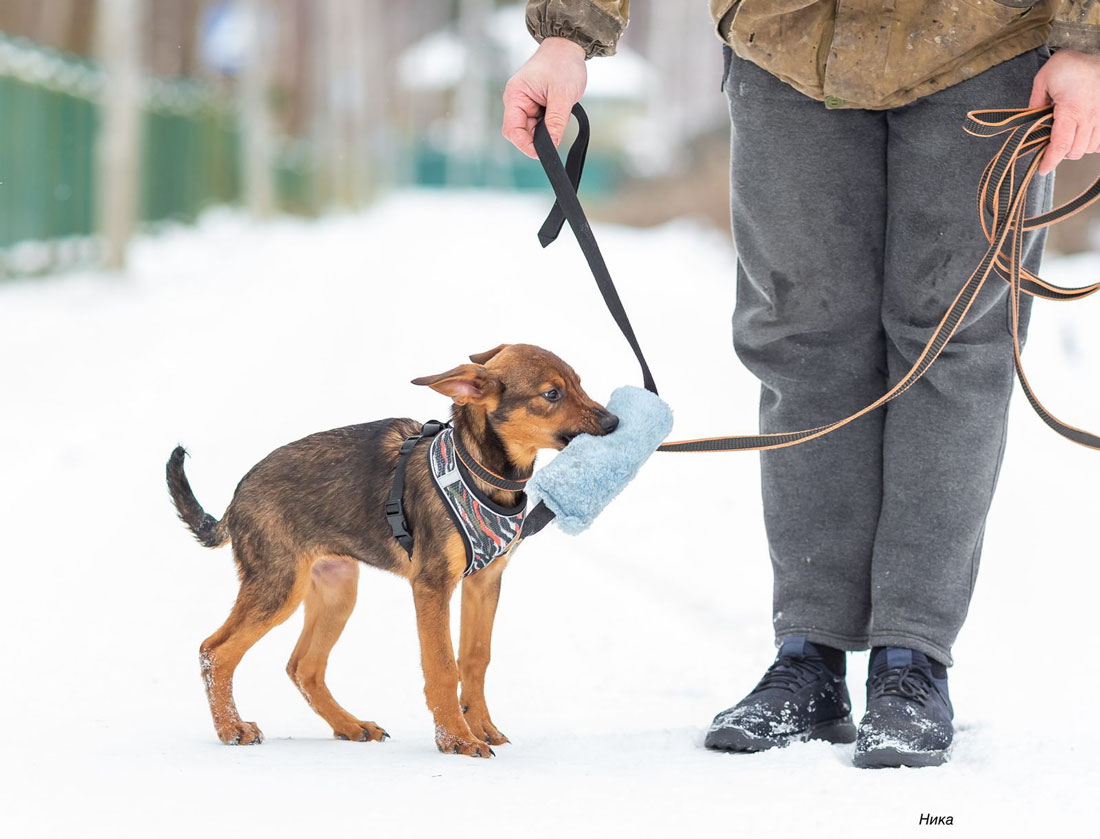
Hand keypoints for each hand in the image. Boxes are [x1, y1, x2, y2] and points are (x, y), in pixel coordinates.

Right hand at [502, 37, 586, 158]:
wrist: (568, 47)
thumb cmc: (562, 64)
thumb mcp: (563, 95)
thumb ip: (556, 121)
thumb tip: (552, 144)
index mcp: (515, 96)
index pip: (512, 130)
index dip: (525, 145)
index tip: (542, 154)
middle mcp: (516, 101)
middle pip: (521, 133)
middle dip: (537, 138)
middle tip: (556, 133)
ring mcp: (525, 104)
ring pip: (532, 130)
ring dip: (546, 130)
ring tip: (561, 114)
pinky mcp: (535, 106)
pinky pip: (540, 124)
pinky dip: (550, 124)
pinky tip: (559, 114)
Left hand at [1029, 49, 1099, 174]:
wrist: (1094, 47)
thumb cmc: (1070, 62)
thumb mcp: (1043, 80)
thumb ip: (1035, 103)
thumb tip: (1030, 122)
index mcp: (1071, 110)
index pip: (1060, 145)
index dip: (1050, 161)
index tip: (1042, 169)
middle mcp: (1090, 116)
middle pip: (1075, 151)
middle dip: (1061, 154)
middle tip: (1052, 146)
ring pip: (1091, 148)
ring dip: (1078, 148)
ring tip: (1068, 139)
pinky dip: (1094, 143)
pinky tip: (1084, 136)